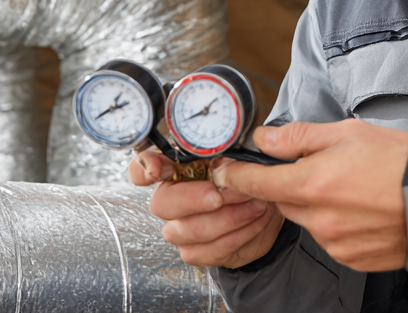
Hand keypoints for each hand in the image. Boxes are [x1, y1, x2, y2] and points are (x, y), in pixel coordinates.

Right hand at [129, 149, 284, 267]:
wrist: (266, 205)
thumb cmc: (246, 177)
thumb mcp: (239, 156)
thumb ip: (226, 154)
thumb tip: (224, 163)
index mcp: (175, 169)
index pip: (141, 169)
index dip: (144, 169)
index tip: (157, 168)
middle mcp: (170, 199)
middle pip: (162, 203)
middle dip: (194, 199)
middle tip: (220, 194)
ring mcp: (179, 228)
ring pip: (189, 230)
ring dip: (228, 218)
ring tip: (256, 204)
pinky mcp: (195, 251)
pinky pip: (210, 251)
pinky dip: (239, 235)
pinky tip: (255, 221)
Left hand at [211, 119, 407, 271]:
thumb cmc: (400, 162)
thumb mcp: (348, 132)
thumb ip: (299, 137)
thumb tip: (264, 139)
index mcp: (312, 183)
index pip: (256, 183)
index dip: (235, 176)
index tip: (224, 172)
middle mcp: (318, 219)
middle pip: (283, 201)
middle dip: (292, 185)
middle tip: (322, 168)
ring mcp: (333, 243)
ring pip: (306, 220)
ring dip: (316, 205)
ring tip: (352, 188)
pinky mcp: (350, 258)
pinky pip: (328, 238)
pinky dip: (336, 224)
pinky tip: (361, 209)